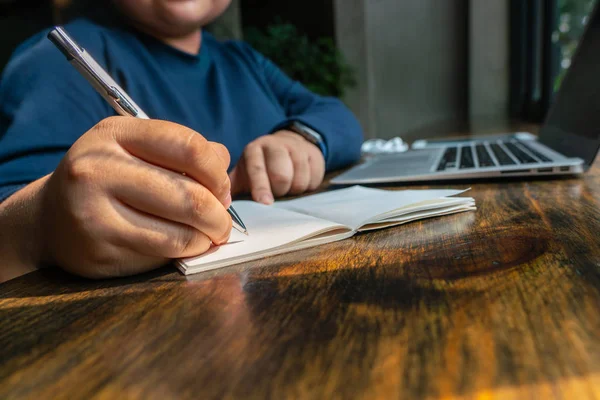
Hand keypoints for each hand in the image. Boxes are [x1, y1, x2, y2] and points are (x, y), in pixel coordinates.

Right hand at [37, 116, 231, 278]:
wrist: (49, 219)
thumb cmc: (106, 179)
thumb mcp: (135, 148)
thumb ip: (182, 151)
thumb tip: (223, 164)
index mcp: (114, 134)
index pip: (189, 147)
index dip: (218, 172)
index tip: (222, 188)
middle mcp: (98, 169)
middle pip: (191, 195)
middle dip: (220, 214)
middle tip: (222, 221)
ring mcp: (94, 213)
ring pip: (181, 231)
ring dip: (208, 236)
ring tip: (209, 234)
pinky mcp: (100, 251)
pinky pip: (164, 254)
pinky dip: (188, 251)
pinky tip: (187, 245)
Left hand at [229, 130, 325, 203]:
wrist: (289, 146)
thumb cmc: (262, 168)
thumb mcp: (244, 174)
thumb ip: (231, 189)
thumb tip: (220, 208)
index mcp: (254, 150)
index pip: (257, 169)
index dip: (261, 187)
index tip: (265, 203)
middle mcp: (275, 145)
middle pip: (281, 177)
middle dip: (280, 191)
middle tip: (277, 193)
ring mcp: (297, 148)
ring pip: (299, 181)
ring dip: (294, 190)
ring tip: (288, 187)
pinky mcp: (314, 154)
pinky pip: (313, 180)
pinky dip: (307, 187)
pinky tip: (300, 180)